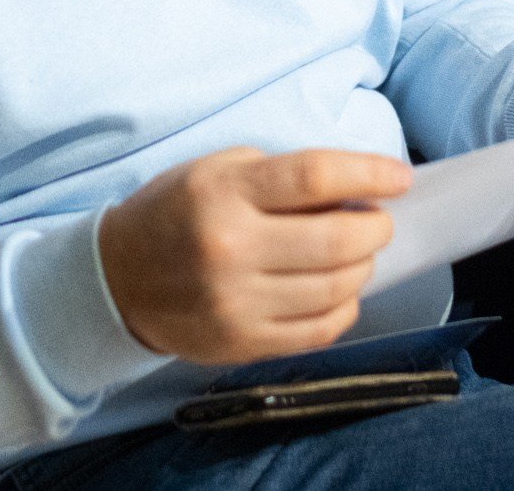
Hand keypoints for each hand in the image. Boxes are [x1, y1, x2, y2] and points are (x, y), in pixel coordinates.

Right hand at [98, 147, 409, 364]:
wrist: (116, 279)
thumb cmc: (175, 212)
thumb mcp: (216, 170)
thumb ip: (279, 175)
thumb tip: (351, 189)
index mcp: (224, 194)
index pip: (315, 177)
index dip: (368, 174)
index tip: (398, 178)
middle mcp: (230, 249)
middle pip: (336, 241)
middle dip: (375, 229)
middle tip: (376, 221)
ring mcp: (237, 303)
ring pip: (335, 289)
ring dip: (362, 268)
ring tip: (356, 254)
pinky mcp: (242, 343)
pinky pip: (318, 331)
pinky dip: (343, 308)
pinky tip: (339, 291)